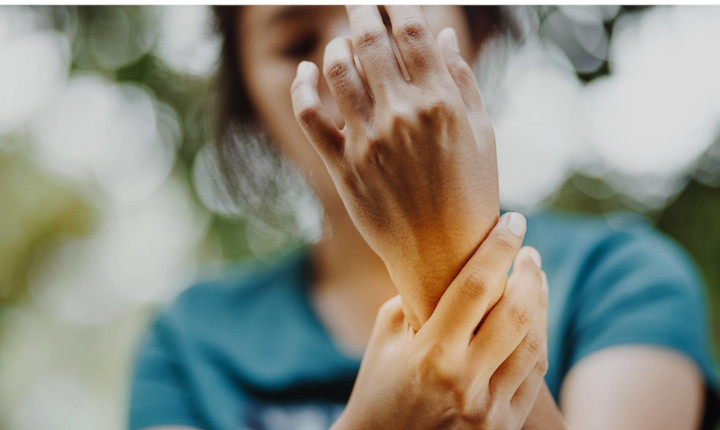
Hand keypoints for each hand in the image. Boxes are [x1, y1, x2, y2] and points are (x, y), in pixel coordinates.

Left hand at [291, 5, 498, 328]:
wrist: (443, 254)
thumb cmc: (472, 193)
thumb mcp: (482, 134)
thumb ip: (461, 81)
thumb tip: (439, 34)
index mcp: (440, 102)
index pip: (411, 32)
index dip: (399, 5)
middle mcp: (400, 115)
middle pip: (369, 41)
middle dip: (363, 10)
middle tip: (361, 1)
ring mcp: (366, 140)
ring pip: (337, 69)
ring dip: (337, 44)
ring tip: (345, 39)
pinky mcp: (341, 165)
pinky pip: (310, 114)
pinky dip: (302, 86)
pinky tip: (306, 71)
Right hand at [332, 215, 548, 429]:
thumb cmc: (378, 386)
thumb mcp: (386, 336)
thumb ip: (417, 297)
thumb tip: (451, 261)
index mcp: (428, 353)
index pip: (474, 286)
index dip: (498, 247)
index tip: (513, 221)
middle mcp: (463, 380)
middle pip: (515, 313)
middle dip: (529, 273)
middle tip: (529, 251)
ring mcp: (488, 408)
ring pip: (533, 343)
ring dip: (540, 303)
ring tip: (537, 278)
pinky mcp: (503, 425)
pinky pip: (534, 375)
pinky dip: (537, 340)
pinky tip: (534, 318)